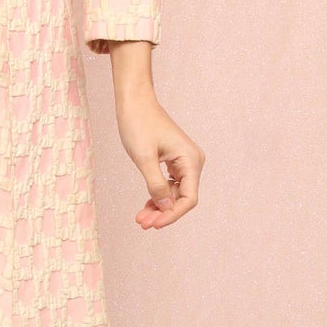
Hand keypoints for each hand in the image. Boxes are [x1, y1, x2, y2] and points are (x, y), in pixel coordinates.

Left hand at [104, 42, 201, 229]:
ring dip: (159, 207)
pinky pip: (169, 185)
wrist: (134, 102)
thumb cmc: (138, 124)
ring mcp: (183, 162)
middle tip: (142, 223)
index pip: (189, 198)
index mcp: (191, 160)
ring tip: (140, 218)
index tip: (153, 224)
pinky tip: (145, 206)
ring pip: (174, 194)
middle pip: (182, 198)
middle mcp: (192, 162)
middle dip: (163, 213)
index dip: (172, 214)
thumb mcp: (144, 158)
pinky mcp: (173, 161)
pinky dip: (157, 196)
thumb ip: (156, 185)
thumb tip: (166, 208)